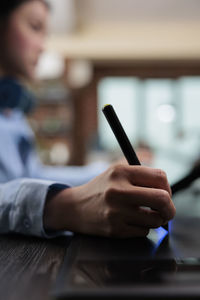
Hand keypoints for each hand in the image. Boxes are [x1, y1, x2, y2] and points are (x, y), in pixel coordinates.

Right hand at [44, 164, 175, 237]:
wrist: (74, 207)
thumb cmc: (100, 189)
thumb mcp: (116, 172)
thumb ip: (140, 175)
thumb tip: (166, 188)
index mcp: (121, 172)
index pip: (159, 176)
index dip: (167, 187)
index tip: (165, 193)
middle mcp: (118, 190)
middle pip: (162, 199)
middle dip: (170, 208)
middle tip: (167, 211)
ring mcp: (116, 211)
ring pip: (155, 219)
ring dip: (156, 219)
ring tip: (146, 215)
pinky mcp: (114, 229)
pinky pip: (143, 231)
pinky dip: (142, 228)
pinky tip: (131, 222)